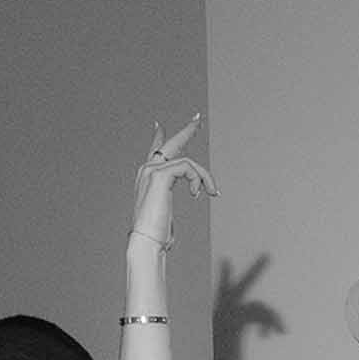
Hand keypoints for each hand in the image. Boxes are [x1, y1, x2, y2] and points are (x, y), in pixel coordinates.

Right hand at [131, 116, 217, 249]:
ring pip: (188, 162)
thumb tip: (175, 206)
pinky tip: (197, 194)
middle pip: (170, 144)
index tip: (159, 125)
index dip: (158, 137)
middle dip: (186, 130)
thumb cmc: (156, 236)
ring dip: (205, 177)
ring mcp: (152, 170)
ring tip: (212, 192)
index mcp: (148, 178)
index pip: (154, 152)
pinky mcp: (160, 175)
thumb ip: (167, 204)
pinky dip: (198, 179)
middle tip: (198, 118)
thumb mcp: (164, 215)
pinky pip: (188, 167)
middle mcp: (147, 170)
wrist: (146, 241)